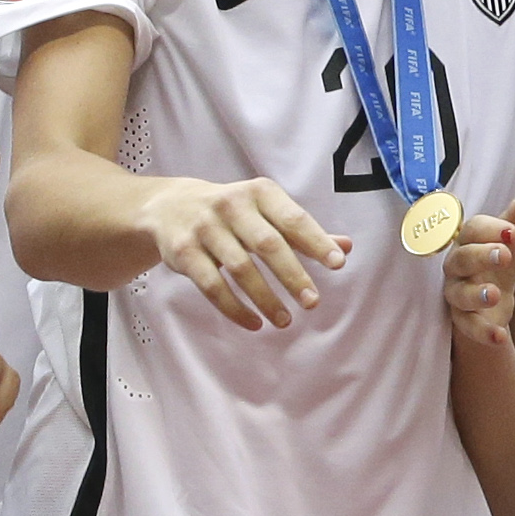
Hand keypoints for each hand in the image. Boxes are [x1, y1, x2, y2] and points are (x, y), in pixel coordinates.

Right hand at [144, 170, 347, 327]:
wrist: (168, 207)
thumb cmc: (232, 213)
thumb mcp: (265, 211)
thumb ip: (302, 231)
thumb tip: (346, 247)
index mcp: (259, 192)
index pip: (293, 218)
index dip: (316, 241)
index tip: (337, 264)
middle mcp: (231, 206)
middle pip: (267, 244)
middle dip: (293, 275)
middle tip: (312, 302)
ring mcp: (205, 228)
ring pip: (240, 268)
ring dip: (265, 298)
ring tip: (285, 321)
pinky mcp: (184, 252)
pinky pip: (212, 285)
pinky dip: (234, 308)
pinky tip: (254, 323)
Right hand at [446, 183, 514, 349]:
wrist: (496, 293)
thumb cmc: (502, 256)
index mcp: (469, 239)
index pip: (473, 229)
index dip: (492, 229)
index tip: (514, 233)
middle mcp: (457, 265)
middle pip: (462, 258)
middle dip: (481, 256)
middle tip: (504, 256)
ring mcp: (457, 292)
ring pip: (459, 294)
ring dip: (476, 294)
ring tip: (495, 294)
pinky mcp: (463, 319)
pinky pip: (467, 326)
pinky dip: (482, 332)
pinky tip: (500, 336)